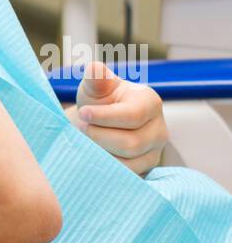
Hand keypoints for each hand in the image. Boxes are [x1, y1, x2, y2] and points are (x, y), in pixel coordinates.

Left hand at [64, 59, 167, 174]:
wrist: (99, 122)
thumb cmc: (99, 100)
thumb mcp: (95, 87)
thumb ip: (96, 79)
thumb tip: (94, 68)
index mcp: (150, 102)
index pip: (132, 115)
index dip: (105, 116)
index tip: (82, 113)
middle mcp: (160, 128)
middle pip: (131, 142)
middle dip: (100, 136)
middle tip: (82, 127)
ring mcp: (156, 151)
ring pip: (129, 161)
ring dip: (101, 151)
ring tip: (87, 138)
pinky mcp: (147, 168)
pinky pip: (127, 174)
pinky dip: (107, 166)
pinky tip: (95, 152)